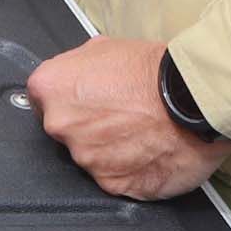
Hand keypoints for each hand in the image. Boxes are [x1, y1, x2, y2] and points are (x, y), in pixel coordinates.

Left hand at [28, 39, 230, 201]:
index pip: (39, 98)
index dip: (65, 99)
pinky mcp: (111, 183)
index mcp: (51, 87)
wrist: (190, 100)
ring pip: (90, 156)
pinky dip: (129, 168)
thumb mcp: (103, 48)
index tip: (82, 101)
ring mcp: (85, 158)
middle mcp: (60, 125)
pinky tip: (147, 149)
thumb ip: (76, 68)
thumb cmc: (152, 72)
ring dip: (108, 148)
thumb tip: (73, 78)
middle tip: (118, 114)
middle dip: (85, 124)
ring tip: (138, 130)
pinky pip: (114, 178)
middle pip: (63, 129)